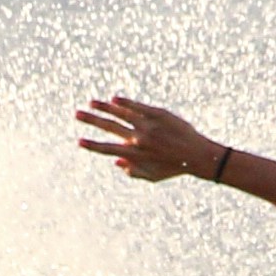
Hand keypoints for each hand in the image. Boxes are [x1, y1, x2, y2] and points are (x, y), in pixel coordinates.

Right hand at [76, 94, 221, 184]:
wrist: (198, 155)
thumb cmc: (175, 168)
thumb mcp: (153, 176)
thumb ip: (134, 172)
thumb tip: (117, 162)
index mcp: (136, 155)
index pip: (108, 149)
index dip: (92, 146)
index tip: (79, 141)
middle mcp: (139, 139)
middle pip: (110, 127)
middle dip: (92, 121)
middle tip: (77, 114)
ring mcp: (148, 125)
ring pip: (121, 114)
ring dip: (104, 108)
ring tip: (91, 103)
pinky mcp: (158, 115)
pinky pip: (138, 107)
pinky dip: (125, 102)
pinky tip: (114, 98)